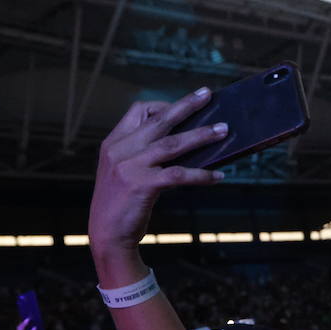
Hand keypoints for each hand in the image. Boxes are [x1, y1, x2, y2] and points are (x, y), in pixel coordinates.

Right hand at [88, 89, 226, 250]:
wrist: (107, 235)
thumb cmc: (122, 204)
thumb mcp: (126, 172)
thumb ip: (146, 156)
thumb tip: (189, 146)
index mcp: (114, 143)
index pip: (138, 111)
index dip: (163, 105)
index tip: (184, 104)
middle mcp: (120, 150)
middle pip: (159, 120)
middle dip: (187, 106)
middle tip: (207, 94)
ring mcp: (129, 166)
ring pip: (173, 144)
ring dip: (202, 136)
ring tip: (223, 131)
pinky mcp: (142, 184)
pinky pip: (179, 174)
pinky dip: (201, 174)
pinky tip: (218, 176)